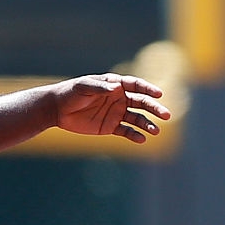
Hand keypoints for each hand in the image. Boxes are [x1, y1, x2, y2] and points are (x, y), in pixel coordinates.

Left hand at [53, 74, 170, 141]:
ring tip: (155, 131)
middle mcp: (119, 98)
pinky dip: (135, 135)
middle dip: (155, 109)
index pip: (136, 86)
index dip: (148, 89)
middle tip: (166, 115)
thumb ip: (100, 87)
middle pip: (142, 103)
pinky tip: (142, 139)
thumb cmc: (70, 93)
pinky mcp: (111, 127)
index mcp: (115, 85)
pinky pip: (127, 131)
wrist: (57, 110)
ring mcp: (116, 113)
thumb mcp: (83, 87)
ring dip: (147, 124)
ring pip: (137, 118)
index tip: (159, 94)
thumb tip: (117, 87)